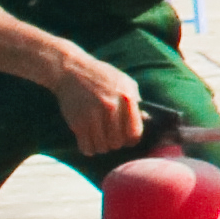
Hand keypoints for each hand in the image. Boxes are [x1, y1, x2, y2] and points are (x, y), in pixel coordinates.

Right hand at [44, 41, 146, 156]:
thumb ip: (136, 101)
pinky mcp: (77, 122)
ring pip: (102, 147)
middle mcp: (110, 107)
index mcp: (126, 98)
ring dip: (102, 146)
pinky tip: (89, 140)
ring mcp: (92, 115)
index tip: (127, 139)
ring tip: (100, 138)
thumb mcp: (124, 82)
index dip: (132, 140)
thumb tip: (147, 120)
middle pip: (117, 142)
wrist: (72, 70)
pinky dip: (88, 148)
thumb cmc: (102, 76)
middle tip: (111, 137)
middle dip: (115, 143)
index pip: (134, 133)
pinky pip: (86, 147)